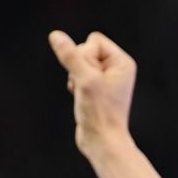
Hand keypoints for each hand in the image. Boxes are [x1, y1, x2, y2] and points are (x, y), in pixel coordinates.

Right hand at [49, 30, 136, 152]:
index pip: (94, 39)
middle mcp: (117, 68)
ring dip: (75, 76)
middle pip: (85, 48)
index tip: (92, 78)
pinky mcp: (96, 87)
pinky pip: (77, 73)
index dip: (86, 55)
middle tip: (87, 87)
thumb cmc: (99, 112)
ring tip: (84, 94)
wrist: (102, 141)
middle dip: (79, 67)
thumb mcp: (84, 80)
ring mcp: (106, 78)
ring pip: (79, 61)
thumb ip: (70, 56)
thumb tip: (55, 35)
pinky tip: (80, 98)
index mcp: (122, 62)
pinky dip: (75, 84)